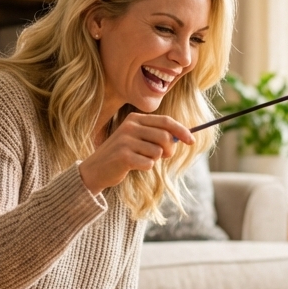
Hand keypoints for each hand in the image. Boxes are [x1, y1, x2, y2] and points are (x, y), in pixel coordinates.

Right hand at [79, 113, 193, 195]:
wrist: (95, 169)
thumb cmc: (122, 154)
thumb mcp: (137, 139)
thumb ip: (157, 135)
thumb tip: (183, 137)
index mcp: (135, 119)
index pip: (166, 121)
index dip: (182, 131)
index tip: (192, 141)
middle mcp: (130, 126)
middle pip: (165, 137)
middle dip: (169, 149)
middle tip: (163, 156)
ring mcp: (126, 141)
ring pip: (157, 152)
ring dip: (154, 159)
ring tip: (140, 159)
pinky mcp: (124, 156)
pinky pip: (148, 164)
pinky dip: (145, 167)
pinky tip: (133, 166)